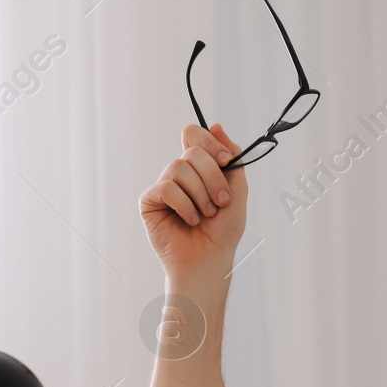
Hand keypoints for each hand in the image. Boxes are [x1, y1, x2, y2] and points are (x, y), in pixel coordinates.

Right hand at [139, 123, 248, 279]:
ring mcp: (163, 186)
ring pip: (179, 167)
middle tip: (221, 201)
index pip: (195, 136)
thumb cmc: (223, 232)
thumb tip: (215, 126)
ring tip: (206, 215)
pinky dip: (184, 204)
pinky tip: (191, 220)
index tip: (226, 160)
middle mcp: (180, 174)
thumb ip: (232, 159)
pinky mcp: (150, 201)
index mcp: (199, 169)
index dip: (210, 142)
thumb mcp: (237, 192)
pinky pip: (166, 187)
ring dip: (200, 193)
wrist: (208, 261)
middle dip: (212, 176)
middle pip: (192, 151)